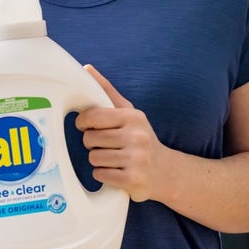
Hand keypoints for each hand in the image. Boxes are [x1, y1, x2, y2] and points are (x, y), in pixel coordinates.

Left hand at [76, 65, 165, 202]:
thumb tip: (86, 68)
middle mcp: (137, 136)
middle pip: (89, 139)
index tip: (86, 126)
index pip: (92, 116)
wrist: (164, 171)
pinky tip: (116, 171)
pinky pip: (100, 175)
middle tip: (106, 145)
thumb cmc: (141, 138)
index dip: (83, 122)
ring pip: (93, 158)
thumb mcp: (129, 112)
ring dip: (98, 160)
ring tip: (113, 158)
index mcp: (133, 117)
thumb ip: (107, 91)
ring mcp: (136, 159)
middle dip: (92, 143)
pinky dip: (103, 175)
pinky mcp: (133, 180)